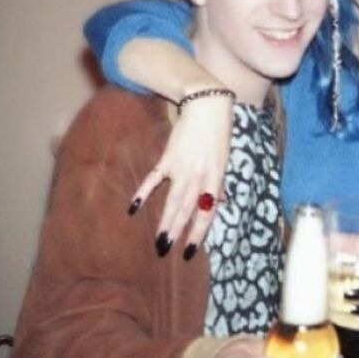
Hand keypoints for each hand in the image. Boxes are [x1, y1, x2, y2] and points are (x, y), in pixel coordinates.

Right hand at [130, 95, 232, 250]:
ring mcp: (182, 169)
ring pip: (173, 200)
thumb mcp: (224, 160)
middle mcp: (199, 177)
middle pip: (187, 210)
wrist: (206, 107)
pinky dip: (144, 193)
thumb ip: (218, 182)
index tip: (191, 250)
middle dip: (177, 232)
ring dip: (165, 221)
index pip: (207, 212)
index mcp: (215, 179)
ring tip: (158, 240)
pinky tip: (134, 207)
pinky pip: (154, 180)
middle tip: (166, 250)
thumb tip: (217, 203)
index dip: (199, 233)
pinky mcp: (168, 158)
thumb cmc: (218, 133)